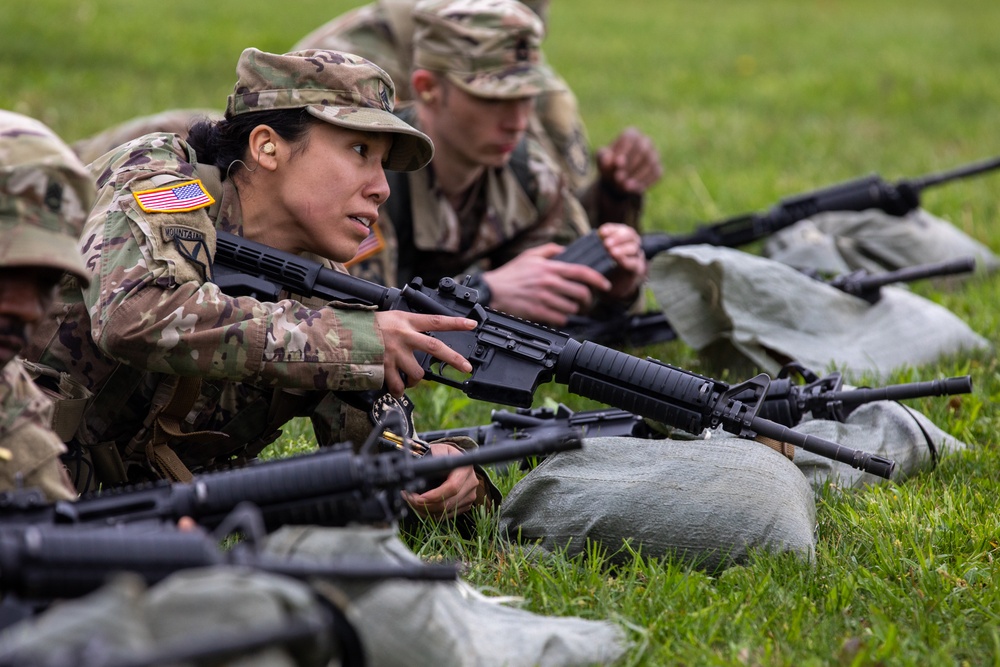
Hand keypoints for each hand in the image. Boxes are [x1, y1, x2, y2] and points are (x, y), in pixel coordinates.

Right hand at [374, 311, 475, 396]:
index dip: (455, 323)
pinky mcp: (384, 368)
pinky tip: (396, 389)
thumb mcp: (390, 317)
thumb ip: (407, 325)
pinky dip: (398, 390)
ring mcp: (394, 354)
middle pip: (435, 348)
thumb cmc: (366, 326)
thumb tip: (421, 334)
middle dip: (454, 359)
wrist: (341, 334)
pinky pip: (398, 386)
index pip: (435, 321)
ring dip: (415, 381)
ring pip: (417, 374)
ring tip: (409, 381)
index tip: (472, 324)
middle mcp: (403, 337)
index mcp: (405, 322)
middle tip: (466, 368)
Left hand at [402, 443, 480, 517]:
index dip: (434, 496)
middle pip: (447, 503)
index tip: (418, 497)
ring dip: (425, 510)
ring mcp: (470, 496)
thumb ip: (431, 459)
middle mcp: (471, 483)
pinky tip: (420, 506)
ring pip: (445, 512)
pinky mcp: (465, 505)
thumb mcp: (437, 450)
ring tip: (411, 501)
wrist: (453, 459)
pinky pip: (446, 515)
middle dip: (424, 504)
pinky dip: (431, 513)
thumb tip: (418, 470)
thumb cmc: (443, 454)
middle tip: (408, 498)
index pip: (452, 487)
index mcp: (465, 469)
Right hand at [482, 244, 612, 326]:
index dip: (598, 279)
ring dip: (574, 309)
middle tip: (586, 301)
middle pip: (581, 293)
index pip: (582, 272)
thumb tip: (565, 249)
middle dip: (588, 299)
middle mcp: (550, 283)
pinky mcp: (539, 312)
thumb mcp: (529, 255)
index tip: (606, 285)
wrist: (492, 291)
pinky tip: (557, 314)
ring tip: (569, 306)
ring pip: (572, 308)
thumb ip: (549, 250)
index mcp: (550, 268)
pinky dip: (562, 318)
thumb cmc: (510, 274)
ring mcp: (545, 299)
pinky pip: (561, 319)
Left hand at [595, 127, 662, 195]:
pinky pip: (656, 175)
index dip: (624, 150)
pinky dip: (645, 182)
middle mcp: (646, 142)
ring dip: (637, 176)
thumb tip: (607, 160)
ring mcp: (654, 155)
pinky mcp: (658, 169)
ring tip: (625, 186)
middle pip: (643, 150)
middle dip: (630, 165)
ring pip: (650, 164)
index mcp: (631, 134)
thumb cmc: (609, 165)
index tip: (617, 163)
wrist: (618, 179)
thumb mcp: (602, 161)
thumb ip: (603, 158)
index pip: (630, 138)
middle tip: (619, 178)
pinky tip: (634, 189)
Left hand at [598, 223, 647, 300]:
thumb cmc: (606, 266)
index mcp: (624, 237)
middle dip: (618, 238)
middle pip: (630, 235)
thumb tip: (587, 240)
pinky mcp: (637, 269)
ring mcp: (636, 256)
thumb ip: (597, 246)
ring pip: (634, 248)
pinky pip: (635, 263)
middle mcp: (632, 244)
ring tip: (612, 252)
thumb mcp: (601, 255)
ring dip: (622, 249)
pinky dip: (627, 261)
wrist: (615, 286)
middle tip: (606, 244)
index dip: (612, 229)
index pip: (620, 228)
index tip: (601, 232)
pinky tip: (619, 261)